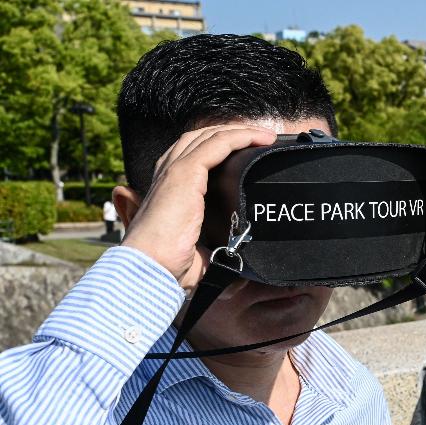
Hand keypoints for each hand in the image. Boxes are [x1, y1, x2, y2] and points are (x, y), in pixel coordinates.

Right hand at [122, 125, 275, 290]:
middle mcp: (167, 176)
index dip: (218, 149)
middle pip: (199, 140)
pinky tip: (259, 138)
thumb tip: (236, 280)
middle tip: (260, 139)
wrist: (150, 271)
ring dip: (239, 131)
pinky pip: (216, 144)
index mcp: (168, 192)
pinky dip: (239, 136)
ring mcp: (174, 172)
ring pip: (209, 137)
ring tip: (264, 135)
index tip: (247, 153)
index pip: (191, 157)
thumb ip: (214, 258)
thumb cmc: (168, 269)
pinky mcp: (183, 174)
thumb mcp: (198, 259)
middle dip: (230, 134)